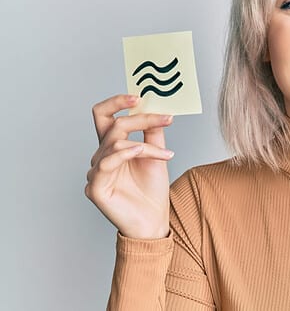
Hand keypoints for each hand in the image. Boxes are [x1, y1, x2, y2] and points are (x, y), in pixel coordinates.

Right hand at [85, 94, 173, 238]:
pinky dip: (125, 153)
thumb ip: (153, 132)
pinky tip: (140, 151)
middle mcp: (101, 157)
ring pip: (116, 143)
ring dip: (145, 144)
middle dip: (137, 118)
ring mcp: (96, 172)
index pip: (104, 116)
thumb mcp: (157, 155)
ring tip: (166, 155)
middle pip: (110, 125)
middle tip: (163, 117)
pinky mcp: (95, 188)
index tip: (139, 95)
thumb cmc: (152, 191)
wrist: (154, 221)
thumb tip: (157, 108)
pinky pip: (107, 163)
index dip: (117, 102)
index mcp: (113, 147)